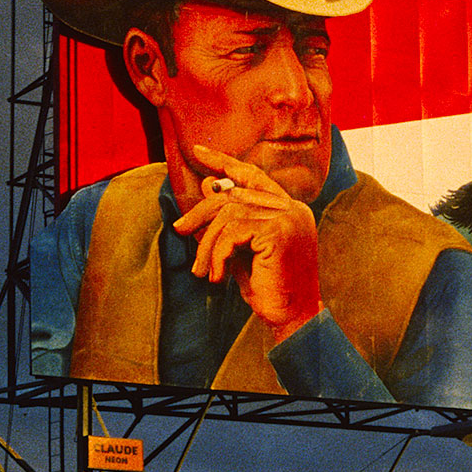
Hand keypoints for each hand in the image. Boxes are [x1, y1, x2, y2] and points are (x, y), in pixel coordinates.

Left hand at [171, 143, 324, 337]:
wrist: (291, 318)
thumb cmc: (268, 287)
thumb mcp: (241, 249)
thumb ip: (228, 220)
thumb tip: (207, 185)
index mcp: (287, 208)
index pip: (252, 175)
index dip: (225, 162)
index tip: (198, 152)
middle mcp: (291, 207)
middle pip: (233, 193)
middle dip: (202, 211)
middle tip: (180, 229)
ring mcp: (288, 217)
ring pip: (229, 213)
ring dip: (208, 243)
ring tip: (203, 270)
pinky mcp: (280, 231)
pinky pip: (233, 232)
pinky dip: (218, 254)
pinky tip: (218, 276)